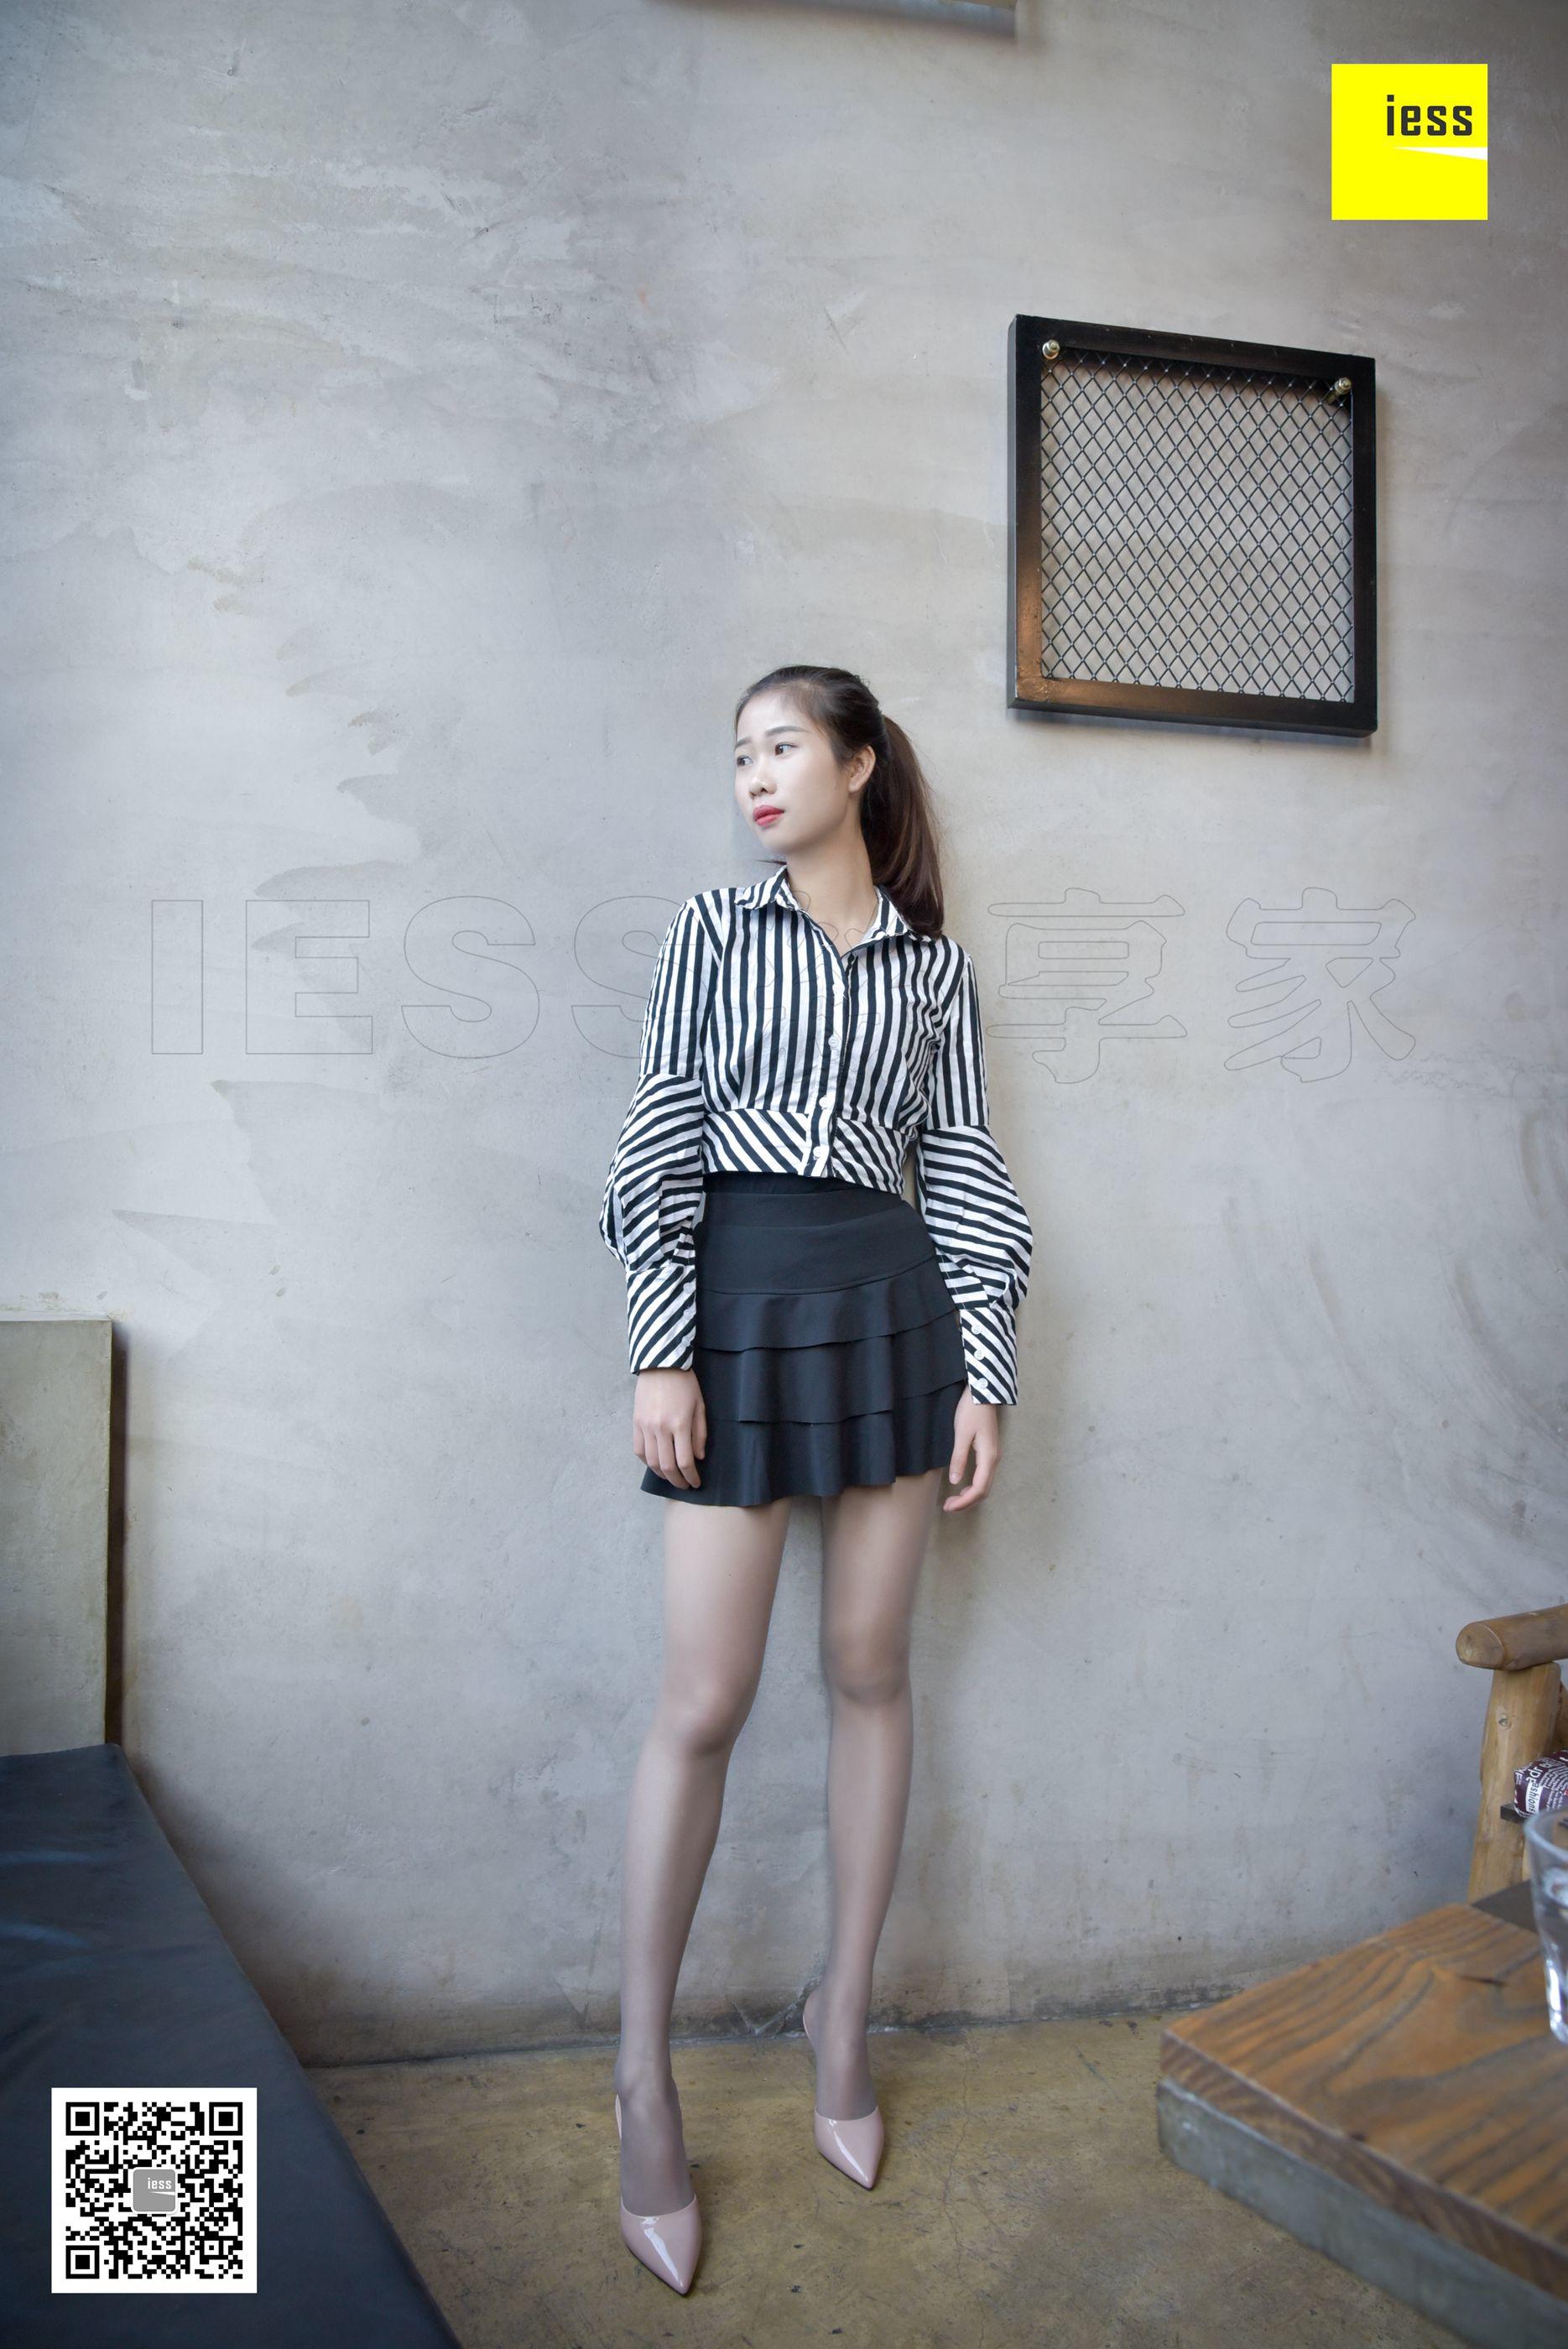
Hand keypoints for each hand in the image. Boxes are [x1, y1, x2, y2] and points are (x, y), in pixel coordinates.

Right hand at [632, 1367, 706, 1488]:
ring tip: (671, 1477)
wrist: (661, 1364)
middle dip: (677, 1481)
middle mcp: (661, 1429)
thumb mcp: (700, 1406)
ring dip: (662, 1474)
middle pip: (667, 1466)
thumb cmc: (685, 1383)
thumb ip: (700, 1433)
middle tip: (684, 1485)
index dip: (691, 1477)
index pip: (685, 1461)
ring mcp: (646, 1426)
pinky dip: (646, 1462)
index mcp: (680, 1424)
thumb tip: (698, 1457)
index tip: (696, 1483)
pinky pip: (639, 1450)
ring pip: (651, 1462)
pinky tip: (655, 1464)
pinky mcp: (636, 1423)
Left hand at [943, 1389, 998, 1509]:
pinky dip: (973, 1486)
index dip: (964, 1501)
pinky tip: (962, 1486)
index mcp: (988, 1457)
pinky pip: (983, 1476)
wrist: (983, 1393)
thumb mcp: (961, 1434)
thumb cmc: (971, 1411)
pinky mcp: (989, 1452)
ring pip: (984, 1484)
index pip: (979, 1488)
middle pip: (983, 1490)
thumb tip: (955, 1481)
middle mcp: (994, 1460)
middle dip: (966, 1502)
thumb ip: (959, 1458)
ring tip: (953, 1500)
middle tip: (948, 1506)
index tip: (948, 1507)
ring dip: (969, 1495)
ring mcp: (993, 1456)